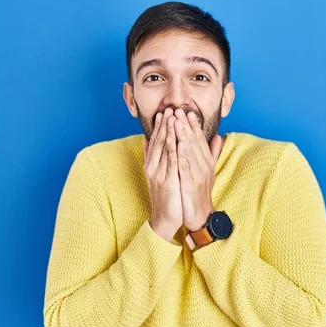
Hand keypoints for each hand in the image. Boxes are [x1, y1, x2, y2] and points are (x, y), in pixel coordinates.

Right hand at [143, 108, 182, 240]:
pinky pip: (172, 163)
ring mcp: (159, 174)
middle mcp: (153, 167)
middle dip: (165, 124)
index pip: (156, 141)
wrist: (165, 218)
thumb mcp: (158, 175)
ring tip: (174, 118)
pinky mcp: (167, 182)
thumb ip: (152, 158)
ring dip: (170, 132)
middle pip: (159, 141)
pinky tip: (179, 139)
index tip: (165, 112)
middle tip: (169, 108)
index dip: (160, 126)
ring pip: (165, 149)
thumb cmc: (166, 196)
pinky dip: (175, 150)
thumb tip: (147, 143)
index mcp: (151, 164)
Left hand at [173, 108, 223, 231]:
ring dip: (183, 135)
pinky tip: (179, 143)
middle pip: (195, 142)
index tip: (188, 111)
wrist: (199, 214)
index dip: (194, 125)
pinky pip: (186, 167)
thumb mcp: (208, 171)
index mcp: (206, 162)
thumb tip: (218, 136)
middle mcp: (204, 166)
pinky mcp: (192, 184)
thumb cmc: (201, 192)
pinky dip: (183, 155)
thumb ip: (212, 153)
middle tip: (179, 109)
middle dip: (187, 125)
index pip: (200, 140)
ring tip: (177, 121)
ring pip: (190, 151)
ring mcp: (198, 174)